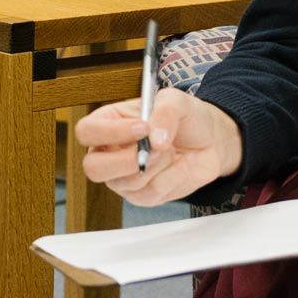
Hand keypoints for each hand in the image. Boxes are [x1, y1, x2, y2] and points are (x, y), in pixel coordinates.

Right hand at [75, 88, 241, 206]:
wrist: (210, 141)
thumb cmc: (185, 118)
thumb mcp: (177, 101)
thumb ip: (164, 112)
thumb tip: (155, 140)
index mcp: (107, 123)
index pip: (87, 132)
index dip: (110, 132)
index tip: (143, 127)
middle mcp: (109, 153)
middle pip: (93, 168)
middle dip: (126, 160)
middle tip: (155, 149)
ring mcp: (123, 178)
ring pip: (127, 182)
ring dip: (158, 165)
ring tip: (172, 149)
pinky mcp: (142, 196)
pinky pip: (151, 193)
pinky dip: (173, 177)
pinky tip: (182, 163)